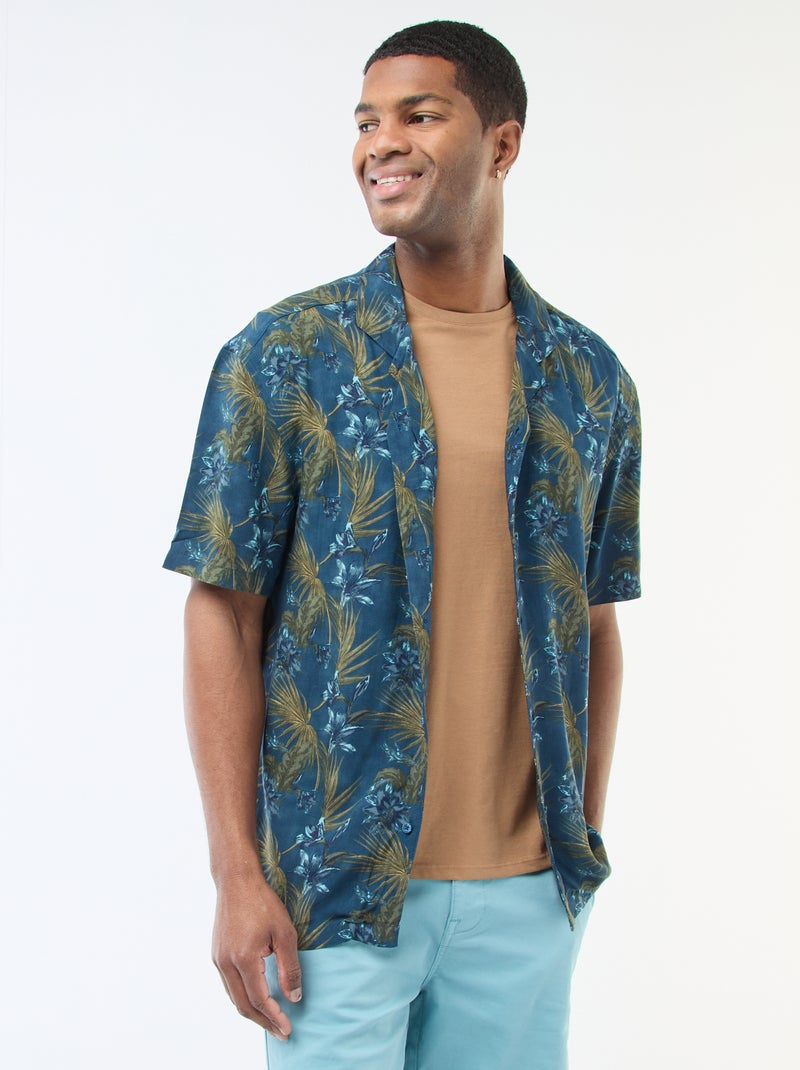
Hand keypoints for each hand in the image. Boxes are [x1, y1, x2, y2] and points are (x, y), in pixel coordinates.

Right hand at [212, 874, 301, 1038]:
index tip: (288, 1029)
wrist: (236, 881)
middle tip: (281, 1032)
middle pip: (243, 1005)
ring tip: (270, 1020)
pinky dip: (242, 997)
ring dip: (252, 1012)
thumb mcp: (285, 933)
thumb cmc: (263, 902)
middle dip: (263, 1022)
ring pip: (234, 997)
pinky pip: (229, 984)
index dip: (274, 1017)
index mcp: (244, 959)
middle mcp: (226, 963)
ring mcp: (218, 959)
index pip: (260, 1000)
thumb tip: (293, 997)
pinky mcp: (216, 954)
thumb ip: (290, 967)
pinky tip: (255, 997)